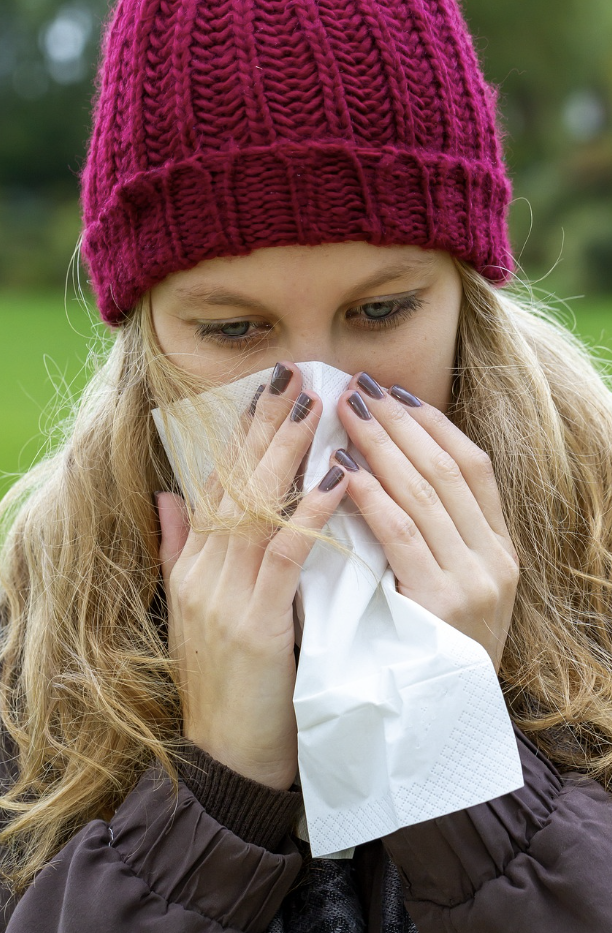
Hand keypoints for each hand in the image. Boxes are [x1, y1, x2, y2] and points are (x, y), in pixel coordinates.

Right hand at [157, 363, 348, 789]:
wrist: (228, 758)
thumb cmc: (228, 681)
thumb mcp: (194, 609)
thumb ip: (179, 549)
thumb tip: (170, 494)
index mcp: (194, 564)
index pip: (218, 482)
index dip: (243, 433)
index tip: (269, 388)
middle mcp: (203, 571)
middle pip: (234, 484)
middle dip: (266, 426)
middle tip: (295, 375)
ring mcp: (224, 597)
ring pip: (255, 510)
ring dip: (286, 456)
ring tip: (315, 408)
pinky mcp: (254, 626)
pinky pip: (282, 560)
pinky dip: (307, 516)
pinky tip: (334, 482)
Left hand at [335, 373, 518, 671]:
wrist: (439, 729)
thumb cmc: (431, 652)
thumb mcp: (449, 588)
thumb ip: (433, 536)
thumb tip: (390, 468)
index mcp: (500, 550)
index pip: (474, 467)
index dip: (433, 425)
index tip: (396, 392)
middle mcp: (496, 559)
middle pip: (448, 470)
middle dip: (401, 423)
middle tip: (360, 386)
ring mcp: (475, 581)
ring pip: (426, 494)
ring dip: (383, 447)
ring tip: (348, 412)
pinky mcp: (444, 605)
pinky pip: (403, 537)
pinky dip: (374, 499)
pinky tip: (346, 472)